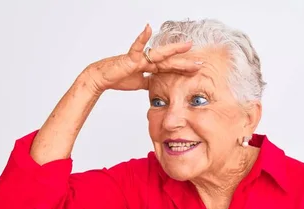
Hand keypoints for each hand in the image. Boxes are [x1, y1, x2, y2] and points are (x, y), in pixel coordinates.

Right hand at [83, 24, 200, 94]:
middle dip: (184, 63)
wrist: (103, 79)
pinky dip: (141, 37)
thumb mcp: (139, 83)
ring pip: (159, 54)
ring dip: (173, 50)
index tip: (196, 70)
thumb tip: (158, 86)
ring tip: (186, 45)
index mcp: (150, 66)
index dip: (183, 69)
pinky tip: (147, 28)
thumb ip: (149, 82)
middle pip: (169, 61)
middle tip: (200, 63)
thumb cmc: (118, 78)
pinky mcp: (129, 58)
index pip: (170, 68)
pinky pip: (136, 47)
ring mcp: (139, 58)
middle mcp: (147, 60)